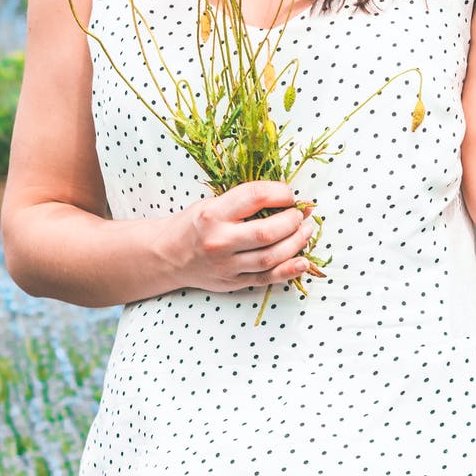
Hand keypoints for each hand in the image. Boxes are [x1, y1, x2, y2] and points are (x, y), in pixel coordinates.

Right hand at [167, 180, 317, 293]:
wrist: (168, 256)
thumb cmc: (194, 224)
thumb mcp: (211, 203)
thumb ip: (243, 202)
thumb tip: (285, 199)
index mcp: (212, 214)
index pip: (254, 197)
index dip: (279, 193)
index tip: (289, 194)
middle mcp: (219, 240)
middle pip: (266, 232)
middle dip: (292, 221)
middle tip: (301, 214)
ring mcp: (226, 265)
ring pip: (271, 257)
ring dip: (296, 243)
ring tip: (307, 231)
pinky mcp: (233, 283)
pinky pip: (267, 278)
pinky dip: (289, 270)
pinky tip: (303, 261)